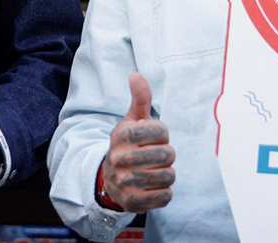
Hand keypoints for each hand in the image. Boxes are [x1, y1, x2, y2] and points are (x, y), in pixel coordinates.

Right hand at [100, 73, 175, 212]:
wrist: (109, 179)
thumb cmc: (128, 145)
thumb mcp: (132, 121)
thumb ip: (140, 98)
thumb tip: (135, 75)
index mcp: (123, 135)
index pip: (162, 131)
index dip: (162, 135)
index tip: (151, 139)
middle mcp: (120, 158)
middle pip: (168, 155)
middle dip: (166, 156)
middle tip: (154, 157)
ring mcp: (125, 181)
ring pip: (168, 176)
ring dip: (166, 174)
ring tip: (153, 171)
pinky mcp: (133, 201)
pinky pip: (165, 196)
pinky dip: (164, 192)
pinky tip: (152, 187)